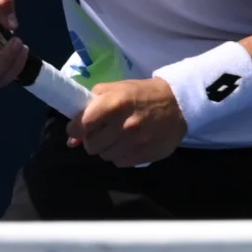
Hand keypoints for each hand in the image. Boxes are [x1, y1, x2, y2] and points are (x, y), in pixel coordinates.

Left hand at [71, 74, 185, 168]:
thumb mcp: (117, 89)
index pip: (83, 124)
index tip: (77, 129)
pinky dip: (120, 155)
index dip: (75, 129)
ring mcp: (136, 142)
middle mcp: (124, 125)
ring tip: (117, 138)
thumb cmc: (143, 94)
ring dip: (106, 148)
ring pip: (105, 156)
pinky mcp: (145, 155)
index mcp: (115, 103)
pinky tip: (128, 145)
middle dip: (92, 139)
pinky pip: (119, 162)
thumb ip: (91, 107)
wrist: (179, 105)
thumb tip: (72, 136)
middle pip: (92, 145)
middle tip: (101, 132)